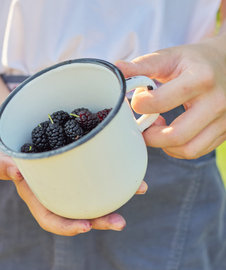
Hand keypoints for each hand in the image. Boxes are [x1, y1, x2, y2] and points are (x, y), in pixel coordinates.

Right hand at [0, 138, 146, 235]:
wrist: (17, 128)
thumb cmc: (4, 146)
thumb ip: (3, 164)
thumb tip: (16, 174)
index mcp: (35, 194)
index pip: (50, 217)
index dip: (66, 226)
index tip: (85, 227)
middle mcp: (55, 190)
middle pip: (78, 212)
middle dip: (100, 220)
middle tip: (120, 222)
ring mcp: (69, 178)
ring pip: (94, 193)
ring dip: (117, 195)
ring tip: (141, 190)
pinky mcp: (80, 163)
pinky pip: (98, 171)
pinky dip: (116, 170)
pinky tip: (133, 164)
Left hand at [116, 36, 225, 158]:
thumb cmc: (194, 60)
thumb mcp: (170, 56)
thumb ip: (142, 65)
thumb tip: (116, 68)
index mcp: (200, 78)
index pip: (160, 102)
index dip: (140, 104)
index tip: (137, 100)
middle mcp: (217, 101)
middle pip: (176, 135)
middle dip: (150, 136)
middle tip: (142, 125)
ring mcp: (225, 119)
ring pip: (188, 149)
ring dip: (164, 145)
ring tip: (157, 129)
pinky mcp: (225, 131)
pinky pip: (196, 151)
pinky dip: (177, 147)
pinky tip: (171, 131)